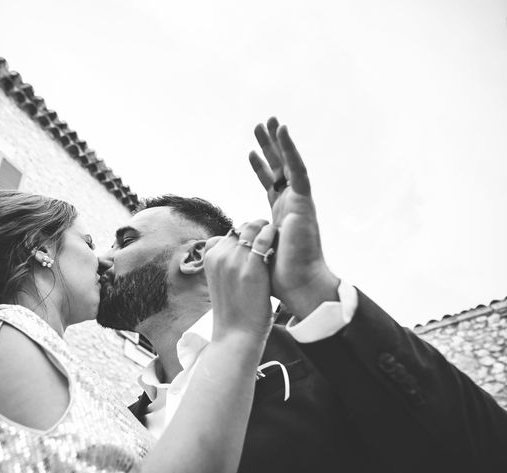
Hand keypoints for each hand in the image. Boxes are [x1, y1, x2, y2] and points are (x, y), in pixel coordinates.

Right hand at [204, 220, 276, 339]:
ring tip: (275, 239)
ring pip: (252, 228)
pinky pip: (263, 239)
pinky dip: (272, 236)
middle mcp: (219, 256)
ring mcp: (234, 261)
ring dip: (266, 230)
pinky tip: (278, 243)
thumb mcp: (220, 281)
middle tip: (269, 240)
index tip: (255, 244)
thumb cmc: (234, 310)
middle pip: (241, 228)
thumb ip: (226, 262)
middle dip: (257, 230)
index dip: (245, 236)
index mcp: (210, 258)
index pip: (230, 233)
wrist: (236, 334)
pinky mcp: (251, 268)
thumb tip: (241, 247)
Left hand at [249, 117, 338, 318]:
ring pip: (289, 164)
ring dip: (278, 142)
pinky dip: (290, 149)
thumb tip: (236, 238)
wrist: (297, 285)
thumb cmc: (278, 275)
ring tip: (269, 121)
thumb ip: (251, 238)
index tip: (250, 153)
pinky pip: (297, 169)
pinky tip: (282, 130)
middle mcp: (291, 206)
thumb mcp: (257, 250)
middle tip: (261, 126)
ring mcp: (299, 202)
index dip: (262, 169)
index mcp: (281, 216)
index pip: (271, 186)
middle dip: (269, 148)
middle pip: (279, 169)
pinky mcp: (304, 201)